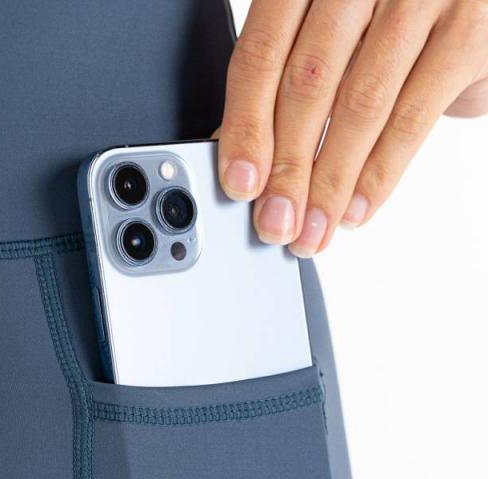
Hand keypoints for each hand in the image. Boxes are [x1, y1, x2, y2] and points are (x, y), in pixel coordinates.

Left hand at [217, 0, 487, 256]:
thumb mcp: (330, 27)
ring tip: (312, 230)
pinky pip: (413, 117)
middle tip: (274, 223)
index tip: (239, 185)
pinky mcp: (470, 30)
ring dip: (329, 184)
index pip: (261, 55)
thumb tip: (242, 153)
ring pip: (360, 106)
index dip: (246, 127)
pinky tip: (355, 209)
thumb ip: (288, 75)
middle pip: (307, 85)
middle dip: (286, 169)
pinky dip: (379, 174)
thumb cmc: (388, 7)